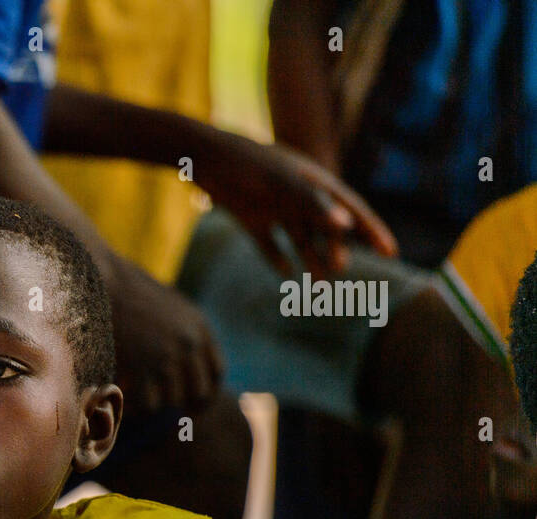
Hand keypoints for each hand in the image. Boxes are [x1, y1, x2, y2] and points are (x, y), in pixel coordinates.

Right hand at [107, 256, 223, 414]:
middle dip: (181, 404)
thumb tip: (184, 365)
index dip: (206, 393)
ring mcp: (166, 357)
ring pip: (170, 401)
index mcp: (198, 328)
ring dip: (153, 403)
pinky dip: (135, 408)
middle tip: (162, 406)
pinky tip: (124, 400)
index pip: (216, 373)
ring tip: (135, 398)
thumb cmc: (126, 292)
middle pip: (198, 393)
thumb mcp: (167, 306)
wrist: (100, 280)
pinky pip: (146, 405)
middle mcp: (189, 344)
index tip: (191, 403)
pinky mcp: (141, 367)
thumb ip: (182, 332)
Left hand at [200, 136, 397, 278]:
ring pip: (301, 238)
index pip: (352, 209)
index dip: (372, 230)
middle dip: (337, 250)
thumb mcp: (284, 183)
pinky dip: (277, 258)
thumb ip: (314, 204)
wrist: (204, 155)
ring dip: (311, 260)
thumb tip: (345, 227)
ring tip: (321, 286)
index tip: (391, 252)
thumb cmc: (249, 165)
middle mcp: (298, 196)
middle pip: (327, 228)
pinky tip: (286, 274)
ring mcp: (274, 207)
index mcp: (315, 183)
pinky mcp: (251, 217)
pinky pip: (269, 243)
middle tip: (340, 272)